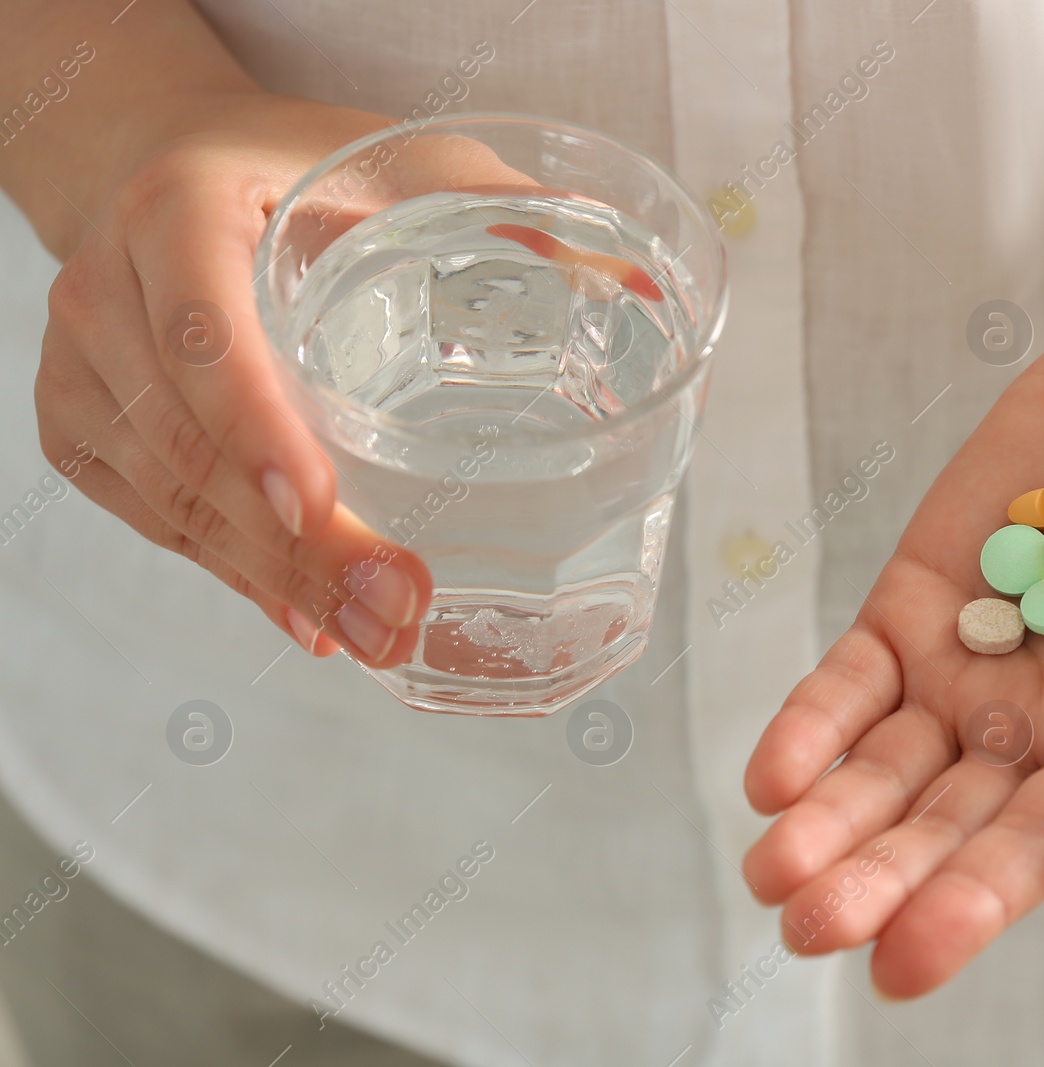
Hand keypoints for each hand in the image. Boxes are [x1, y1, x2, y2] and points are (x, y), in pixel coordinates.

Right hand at [33, 92, 528, 664]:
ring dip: (274, 579)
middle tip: (396, 611)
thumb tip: (641, 288)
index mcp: (178, 207)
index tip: (315, 503)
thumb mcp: (419, 164)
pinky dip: (236, 575)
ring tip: (377, 637)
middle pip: (188, 439)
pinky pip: (155, 520)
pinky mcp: (84, 424)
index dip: (253, 421)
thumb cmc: (314, 173)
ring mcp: (86, 366)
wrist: (189, 176)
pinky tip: (309, 617)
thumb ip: (517, 215)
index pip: (202, 325)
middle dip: (294, 542)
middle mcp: (108, 289)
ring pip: (170, 498)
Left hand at [741, 303, 1043, 996]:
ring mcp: (964, 667)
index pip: (1035, 848)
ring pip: (881, 764)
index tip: (905, 959)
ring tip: (772, 873)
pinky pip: (852, 677)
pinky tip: (772, 777)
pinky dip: (811, 723)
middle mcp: (1032, 730)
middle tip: (812, 929)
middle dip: (878, 879)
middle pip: (942, 823)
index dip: (971, 905)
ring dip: (827, 820)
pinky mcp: (912, 601)